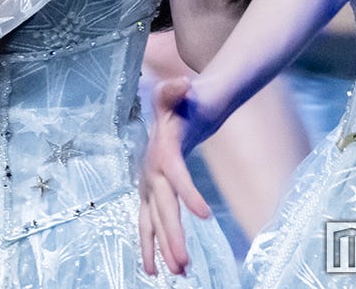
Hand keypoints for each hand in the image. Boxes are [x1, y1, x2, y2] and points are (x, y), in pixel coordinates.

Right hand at [138, 78, 218, 276]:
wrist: (174, 110)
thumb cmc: (181, 103)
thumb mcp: (178, 92)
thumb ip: (176, 89)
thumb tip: (183, 84)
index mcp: (162, 152)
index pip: (175, 175)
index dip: (188, 193)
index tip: (205, 215)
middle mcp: (152, 172)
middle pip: (162, 208)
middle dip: (171, 237)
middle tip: (183, 264)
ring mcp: (150, 186)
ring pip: (153, 222)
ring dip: (162, 249)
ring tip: (177, 273)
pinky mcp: (153, 195)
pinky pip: (151, 224)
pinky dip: (155, 246)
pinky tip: (162, 269)